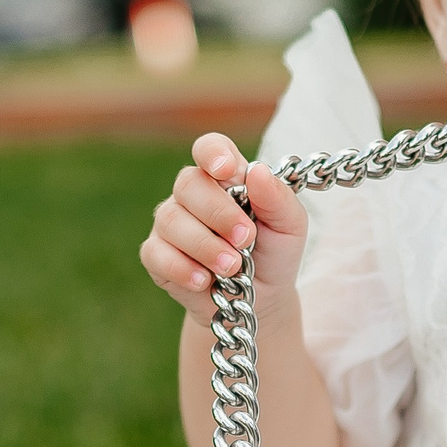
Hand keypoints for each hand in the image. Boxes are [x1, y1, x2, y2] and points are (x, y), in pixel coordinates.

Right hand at [140, 132, 310, 319]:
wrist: (261, 298)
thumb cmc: (274, 253)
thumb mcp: (290, 226)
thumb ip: (278, 198)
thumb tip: (257, 171)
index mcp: (226, 177)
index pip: (209, 148)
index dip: (213, 153)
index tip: (227, 170)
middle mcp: (193, 195)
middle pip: (188, 183)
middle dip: (218, 213)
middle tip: (245, 239)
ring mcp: (171, 224)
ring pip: (172, 220)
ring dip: (205, 246)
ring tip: (232, 267)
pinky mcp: (156, 255)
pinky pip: (156, 253)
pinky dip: (182, 268)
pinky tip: (204, 281)